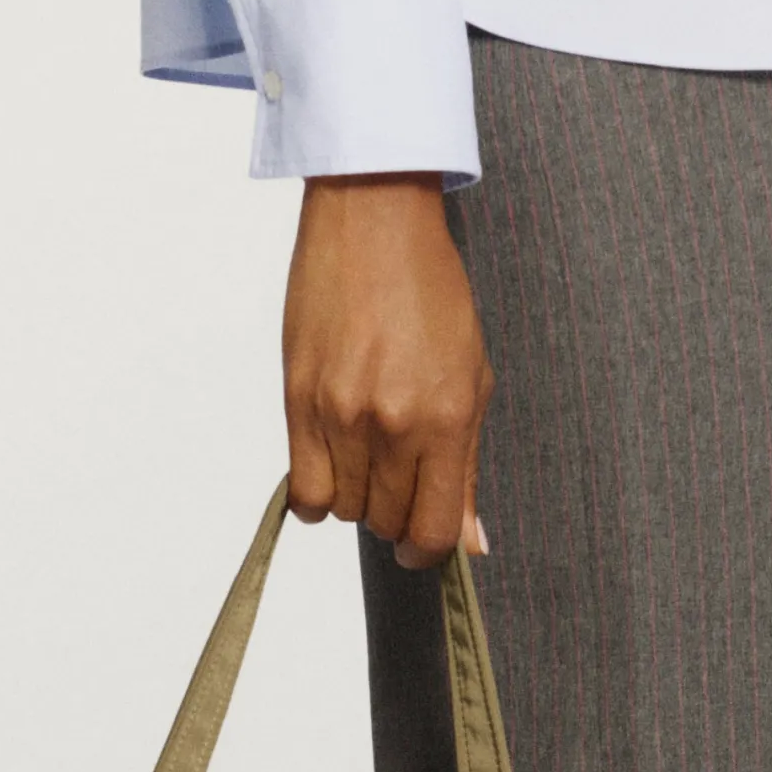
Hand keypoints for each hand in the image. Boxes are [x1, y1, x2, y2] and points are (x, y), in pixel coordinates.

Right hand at [283, 174, 492, 568]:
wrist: (373, 218)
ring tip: (366, 456)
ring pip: (345, 510)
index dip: (428, 552)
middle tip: (397, 477)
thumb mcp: (472, 378)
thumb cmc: (430, 291)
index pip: (432, 532)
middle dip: (394, 515)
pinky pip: (303, 490)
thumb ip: (466, 469)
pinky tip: (331, 466)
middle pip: (386, 524)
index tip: (422, 544)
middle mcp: (393, 424)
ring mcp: (341, 415)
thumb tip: (471, 544)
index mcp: (446, 420)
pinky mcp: (299, 400)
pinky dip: (317, 495)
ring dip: (356, 498)